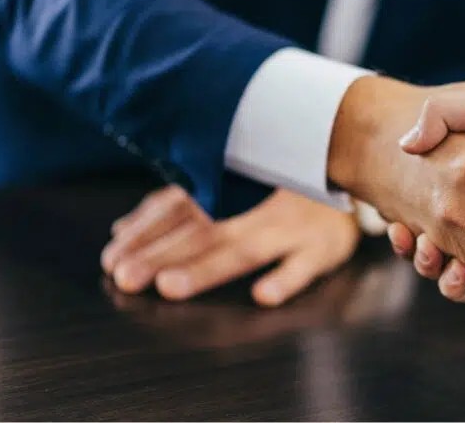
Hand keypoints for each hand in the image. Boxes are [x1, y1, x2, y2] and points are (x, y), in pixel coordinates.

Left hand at [100, 186, 360, 305]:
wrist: (352, 168)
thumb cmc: (280, 185)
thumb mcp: (230, 185)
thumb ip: (177, 205)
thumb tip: (121, 230)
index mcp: (230, 187)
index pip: (178, 211)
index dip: (145, 234)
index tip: (111, 259)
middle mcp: (255, 204)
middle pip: (202, 232)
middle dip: (162, 255)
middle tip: (126, 279)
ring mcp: (290, 225)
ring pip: (245, 247)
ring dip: (207, 268)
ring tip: (170, 287)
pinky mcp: (324, 246)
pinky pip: (306, 263)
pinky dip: (286, 279)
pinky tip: (262, 296)